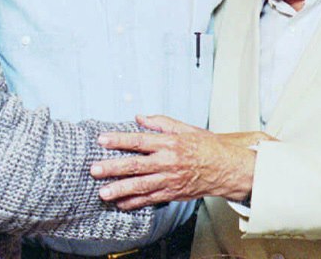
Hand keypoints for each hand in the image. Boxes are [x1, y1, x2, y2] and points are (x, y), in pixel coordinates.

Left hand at [90, 114, 274, 209]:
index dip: (119, 140)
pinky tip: (120, 204)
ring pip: (141, 186)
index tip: (102, 139)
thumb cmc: (205, 146)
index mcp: (169, 143)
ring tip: (103, 193)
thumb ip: (160, 123)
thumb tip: (139, 117)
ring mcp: (169, 180)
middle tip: (94, 169)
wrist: (226, 168)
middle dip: (113, 168)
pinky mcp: (172, 194)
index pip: (139, 140)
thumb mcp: (184, 128)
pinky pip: (150, 200)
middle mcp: (168, 162)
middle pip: (136, 166)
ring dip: (120, 190)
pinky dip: (134, 203)